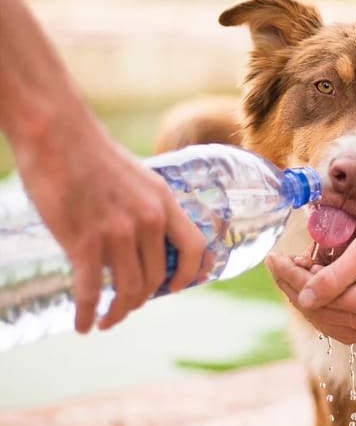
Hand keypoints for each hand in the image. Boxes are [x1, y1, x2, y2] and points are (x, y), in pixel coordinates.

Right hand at [15, 118, 205, 332]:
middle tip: (127, 306)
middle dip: (142, 299)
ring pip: (128, 289)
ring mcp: (117, 232)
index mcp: (163, 201)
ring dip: (118, 312)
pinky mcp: (84, 241)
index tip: (177, 288)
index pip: (194, 247)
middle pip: (156, 277)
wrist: (57, 134)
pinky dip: (88, 314)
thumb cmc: (93, 155)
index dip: (191, 273)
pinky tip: (82, 324)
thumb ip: (146, 207)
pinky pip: (91, 291)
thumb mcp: (138, 178)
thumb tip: (144, 240)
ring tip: (107, 320)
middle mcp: (148, 219)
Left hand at [266, 213, 355, 343]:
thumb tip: (303, 297)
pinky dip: (329, 312)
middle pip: (319, 314)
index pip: (313, 296)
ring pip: (331, 325)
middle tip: (281, 264)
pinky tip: (321, 293)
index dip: (288, 276)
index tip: (272, 258)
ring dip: (310, 302)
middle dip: (294, 288)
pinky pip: (348, 327)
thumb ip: (334, 276)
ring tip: (299, 275)